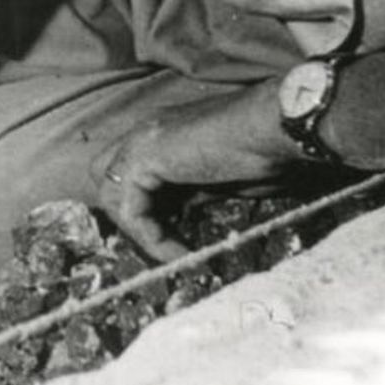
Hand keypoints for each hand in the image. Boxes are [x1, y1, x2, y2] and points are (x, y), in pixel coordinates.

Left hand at [92, 81, 294, 261]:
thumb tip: (184, 213)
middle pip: (108, 180)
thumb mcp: (223, 180)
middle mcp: (145, 134)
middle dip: (130, 216)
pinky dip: (151, 236)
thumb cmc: (266, 150)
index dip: (145, 211)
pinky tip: (179, 252)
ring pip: (112, 195)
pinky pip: (130, 208)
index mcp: (163, 137)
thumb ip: (195, 192)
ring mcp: (141, 140)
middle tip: (163, 247)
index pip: (131, 177)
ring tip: (176, 256)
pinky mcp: (143, 156)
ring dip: (141, 233)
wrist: (277, 128)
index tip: (175, 243)